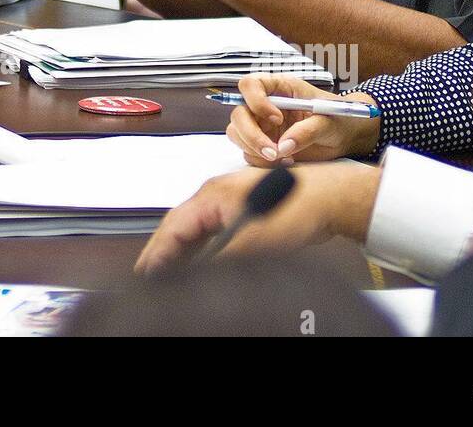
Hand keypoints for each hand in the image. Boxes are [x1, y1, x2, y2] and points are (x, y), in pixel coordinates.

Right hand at [134, 162, 381, 273]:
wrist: (328, 196)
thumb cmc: (296, 206)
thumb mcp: (255, 239)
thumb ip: (222, 258)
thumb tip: (198, 275)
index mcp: (211, 195)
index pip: (173, 227)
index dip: (156, 253)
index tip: (143, 274)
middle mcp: (214, 196)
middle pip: (178, 227)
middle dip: (161, 253)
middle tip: (146, 278)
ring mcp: (227, 204)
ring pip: (193, 231)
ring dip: (179, 253)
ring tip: (165, 276)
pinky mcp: (240, 213)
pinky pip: (209, 234)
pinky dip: (197, 251)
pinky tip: (197, 266)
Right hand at [227, 74, 380, 165]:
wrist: (345, 137)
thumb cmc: (338, 119)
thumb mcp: (327, 122)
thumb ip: (306, 131)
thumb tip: (283, 147)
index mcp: (278, 87)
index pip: (249, 84)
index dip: (256, 101)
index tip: (277, 118)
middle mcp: (263, 105)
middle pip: (238, 114)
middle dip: (251, 135)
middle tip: (274, 151)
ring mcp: (260, 125)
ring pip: (237, 134)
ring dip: (254, 149)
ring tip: (283, 158)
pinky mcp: (263, 144)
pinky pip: (248, 153)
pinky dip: (263, 162)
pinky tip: (287, 161)